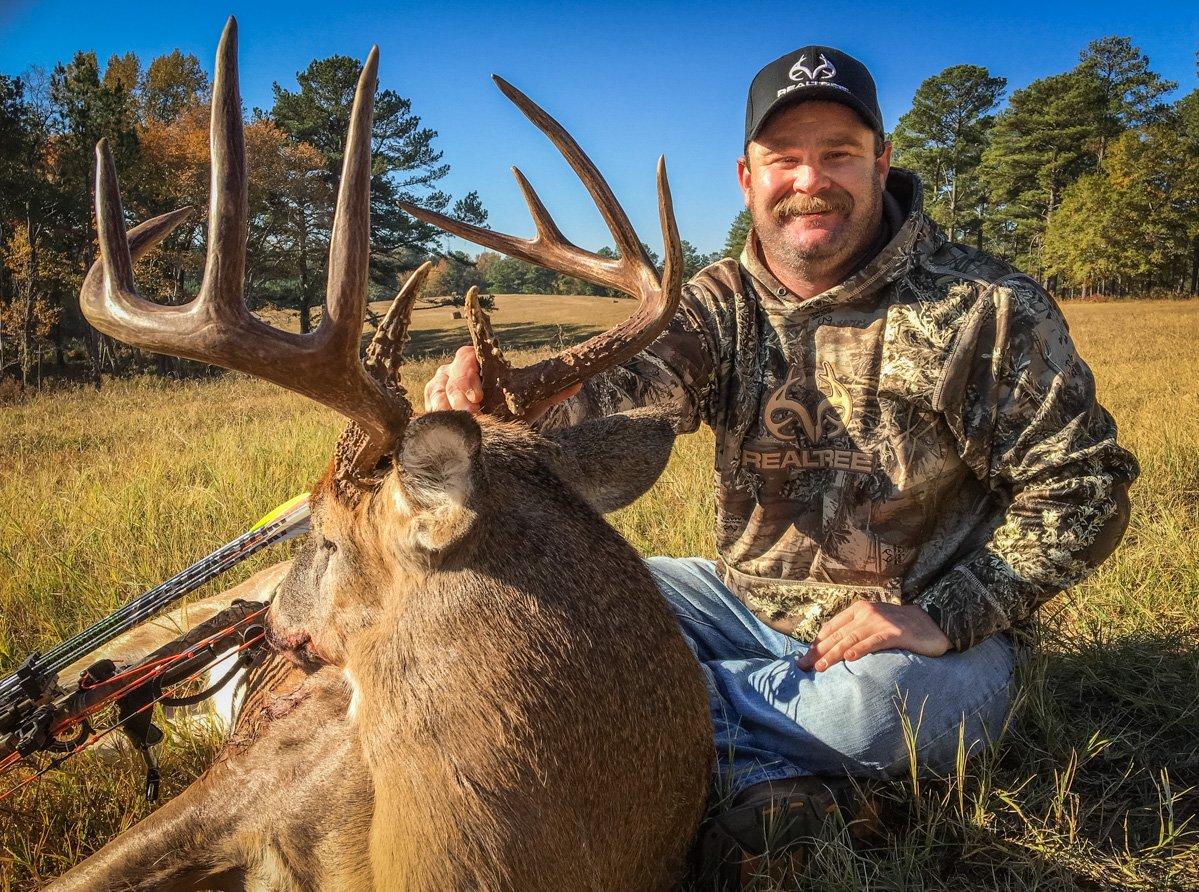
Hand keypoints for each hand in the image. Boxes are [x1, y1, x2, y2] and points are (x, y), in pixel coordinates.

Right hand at [423, 345, 580, 421]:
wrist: (494, 432)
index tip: (479, 396)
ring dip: (446, 409)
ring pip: (435, 390)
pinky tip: (443, 428)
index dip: (469, 373)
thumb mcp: (530, 404)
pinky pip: (426, 406)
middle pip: (449, 375)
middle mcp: (455, 370)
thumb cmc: (509, 412)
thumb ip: (551, 393)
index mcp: (478, 362)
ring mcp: (439, 386)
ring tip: (460, 424)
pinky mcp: (430, 403)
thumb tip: (579, 382)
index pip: (467, 356)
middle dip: (458, 396)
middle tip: (471, 415)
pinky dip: (434, 416)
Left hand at [796, 602, 950, 671]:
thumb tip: (834, 650)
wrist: (933, 623)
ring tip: (820, 666)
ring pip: (851, 639)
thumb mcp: (874, 624)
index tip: (805, 658)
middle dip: (819, 651)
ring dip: (833, 654)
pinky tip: (849, 658)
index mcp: (859, 610)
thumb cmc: (901, 627)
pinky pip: (873, 642)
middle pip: (837, 635)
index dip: (817, 643)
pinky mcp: (895, 633)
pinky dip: (860, 649)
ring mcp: (881, 622)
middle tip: (804, 666)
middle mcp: (867, 613)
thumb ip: (856, 632)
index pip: (832, 627)